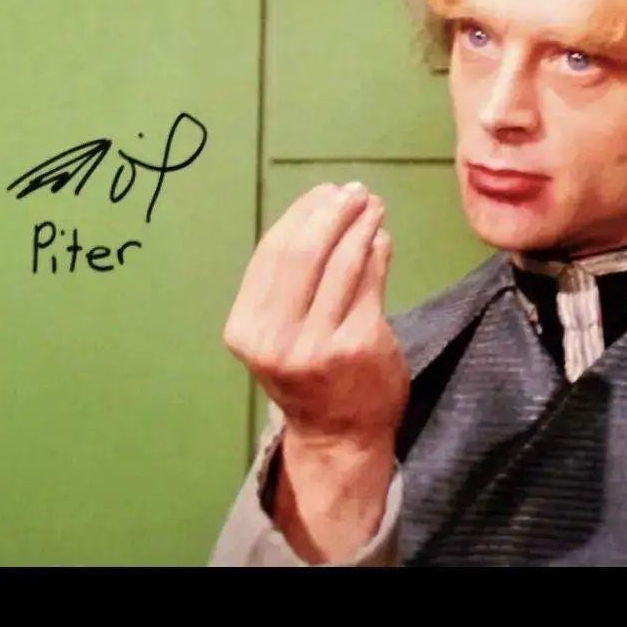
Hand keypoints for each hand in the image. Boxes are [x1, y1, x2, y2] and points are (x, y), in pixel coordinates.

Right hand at [222, 182, 410, 559]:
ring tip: (373, 207)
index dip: (301, 215)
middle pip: (303, 253)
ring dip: (360, 226)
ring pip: (341, 263)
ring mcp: (318, 343)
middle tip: (355, 192)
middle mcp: (275, 337)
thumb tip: (321, 210)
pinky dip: (377, 254)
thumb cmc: (306, 373)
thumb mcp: (276, 333)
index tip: (324, 192)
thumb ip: (287, 282)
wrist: (337, 435)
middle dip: (332, 213)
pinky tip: (381, 239)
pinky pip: (370, 283)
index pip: (272, 254)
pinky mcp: (359, 344)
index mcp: (245, 328)